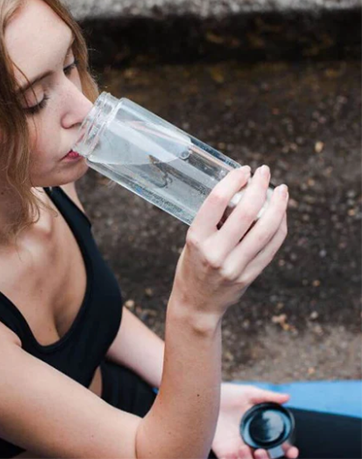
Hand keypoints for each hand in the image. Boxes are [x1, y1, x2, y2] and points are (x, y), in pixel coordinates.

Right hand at [173, 165, 287, 316]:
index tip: (243, 170)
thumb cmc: (192, 265)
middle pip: (246, 212)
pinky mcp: (250, 275)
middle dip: (259, 187)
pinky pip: (272, 246)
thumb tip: (241, 192)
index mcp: (196, 239)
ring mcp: (235, 266)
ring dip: (278, 205)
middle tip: (265, 172)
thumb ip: (214, 221)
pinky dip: (279, 225)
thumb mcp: (193, 240)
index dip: (233, 180)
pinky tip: (280, 212)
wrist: (196, 303)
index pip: (216, 201)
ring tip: (281, 189)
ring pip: (266, 229)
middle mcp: (216, 253)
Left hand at [211, 383, 298, 458]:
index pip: (281, 448)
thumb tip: (287, 397)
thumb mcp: (249, 394)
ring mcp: (239, 449)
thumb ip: (267, 397)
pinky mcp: (224, 452)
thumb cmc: (232, 394)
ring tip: (243, 448)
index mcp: (263, 433)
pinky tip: (233, 452)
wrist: (209, 395)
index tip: (291, 451)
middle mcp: (254, 444)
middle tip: (261, 451)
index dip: (289, 451)